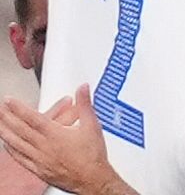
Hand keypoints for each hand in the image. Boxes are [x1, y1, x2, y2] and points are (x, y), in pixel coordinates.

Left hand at [0, 84, 123, 193]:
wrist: (92, 179)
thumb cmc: (92, 155)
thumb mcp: (92, 125)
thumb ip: (85, 104)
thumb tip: (83, 89)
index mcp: (56, 135)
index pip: (33, 118)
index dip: (19, 108)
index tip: (9, 100)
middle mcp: (45, 146)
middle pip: (21, 130)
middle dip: (8, 117)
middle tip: (0, 108)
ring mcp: (39, 159)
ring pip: (17, 144)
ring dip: (5, 132)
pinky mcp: (38, 169)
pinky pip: (20, 158)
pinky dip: (11, 150)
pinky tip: (7, 144)